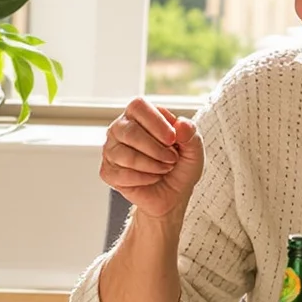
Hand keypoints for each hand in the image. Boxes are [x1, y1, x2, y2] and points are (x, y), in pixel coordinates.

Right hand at [100, 98, 204, 219]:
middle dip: (156, 149)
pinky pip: (123, 175)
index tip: (173, 139)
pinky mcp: (107, 172)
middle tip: (172, 159)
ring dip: (152, 165)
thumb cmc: (180, 166)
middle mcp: (120, 129)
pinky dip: (144, 179)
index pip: (138, 107)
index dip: (156, 122)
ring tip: (164, 168)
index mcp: (138, 115)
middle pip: (130, 132)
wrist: (172, 195)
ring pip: (126, 156)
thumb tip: (181, 124)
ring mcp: (111, 150)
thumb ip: (190, 133)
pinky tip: (152, 179)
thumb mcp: (193, 149)